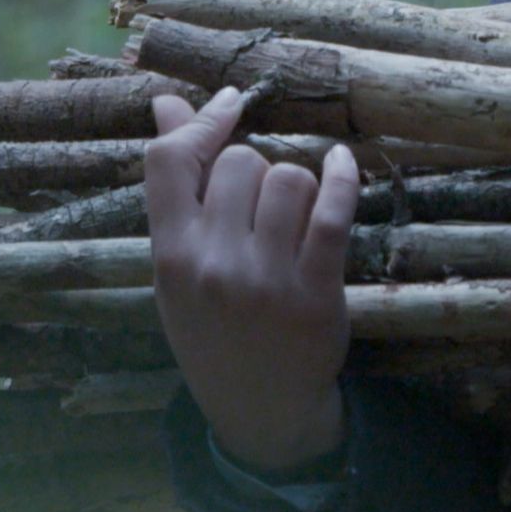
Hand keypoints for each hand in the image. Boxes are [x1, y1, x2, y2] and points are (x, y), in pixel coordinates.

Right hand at [146, 87, 359, 473]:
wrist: (260, 410)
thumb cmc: (213, 325)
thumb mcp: (179, 264)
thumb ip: (174, 187)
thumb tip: (166, 101)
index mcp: (170, 256)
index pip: (169, 161)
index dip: (201, 121)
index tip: (230, 104)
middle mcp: (213, 265)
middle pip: (243, 161)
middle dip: (258, 168)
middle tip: (260, 208)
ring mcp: (265, 279)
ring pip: (290, 178)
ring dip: (297, 187)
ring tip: (291, 221)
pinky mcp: (316, 290)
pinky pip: (332, 211)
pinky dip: (343, 177)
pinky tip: (343, 164)